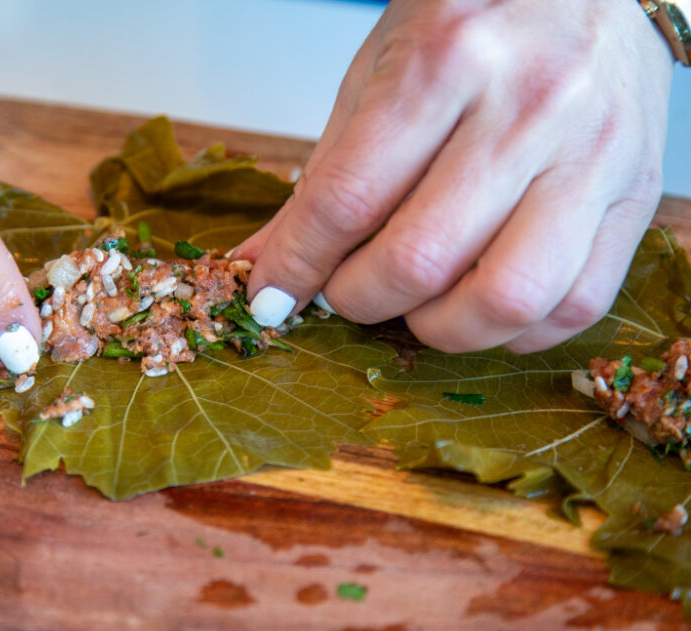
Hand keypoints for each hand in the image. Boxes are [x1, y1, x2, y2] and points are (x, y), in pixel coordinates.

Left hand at [236, 0, 673, 352]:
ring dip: (438, 329)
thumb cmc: (473, 26)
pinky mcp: (637, 196)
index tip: (271, 299)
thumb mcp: (377, 78)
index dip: (296, 267)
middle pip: (421, 259)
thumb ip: (324, 178)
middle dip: (358, 300)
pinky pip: (575, 305)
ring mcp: (592, 155)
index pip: (348, 199)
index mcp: (445, 62)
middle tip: (347, 291)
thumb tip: (261, 267)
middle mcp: (528, 108)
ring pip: (507, 298)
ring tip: (416, 305)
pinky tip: (480, 303)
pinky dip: (513, 331)